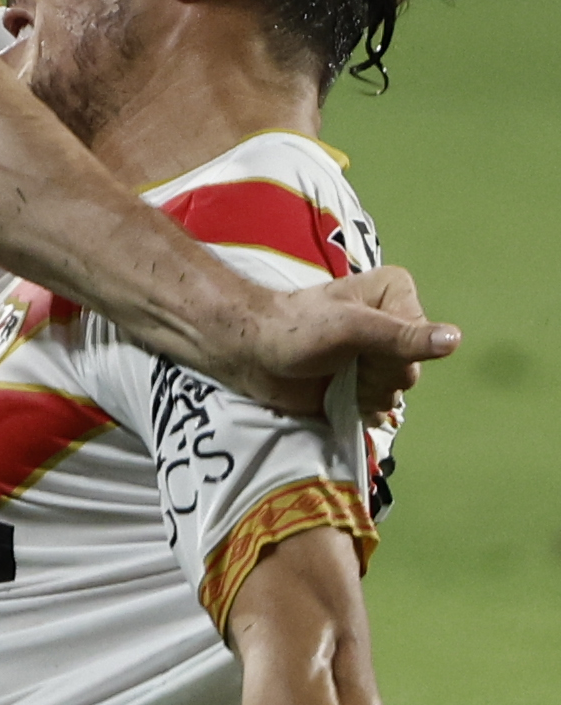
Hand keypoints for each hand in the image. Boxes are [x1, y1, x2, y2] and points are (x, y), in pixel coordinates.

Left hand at [208, 266, 457, 424]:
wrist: (250, 354)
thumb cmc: (294, 329)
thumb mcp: (350, 328)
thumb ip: (400, 336)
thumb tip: (454, 340)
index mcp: (397, 295)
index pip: (424, 342)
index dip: (390, 354)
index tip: (355, 345)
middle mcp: (396, 324)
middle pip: (410, 372)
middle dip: (375, 377)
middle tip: (340, 363)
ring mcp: (379, 357)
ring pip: (397, 394)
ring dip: (364, 395)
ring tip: (334, 378)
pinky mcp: (363, 384)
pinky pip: (382, 409)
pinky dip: (360, 409)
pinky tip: (339, 397)